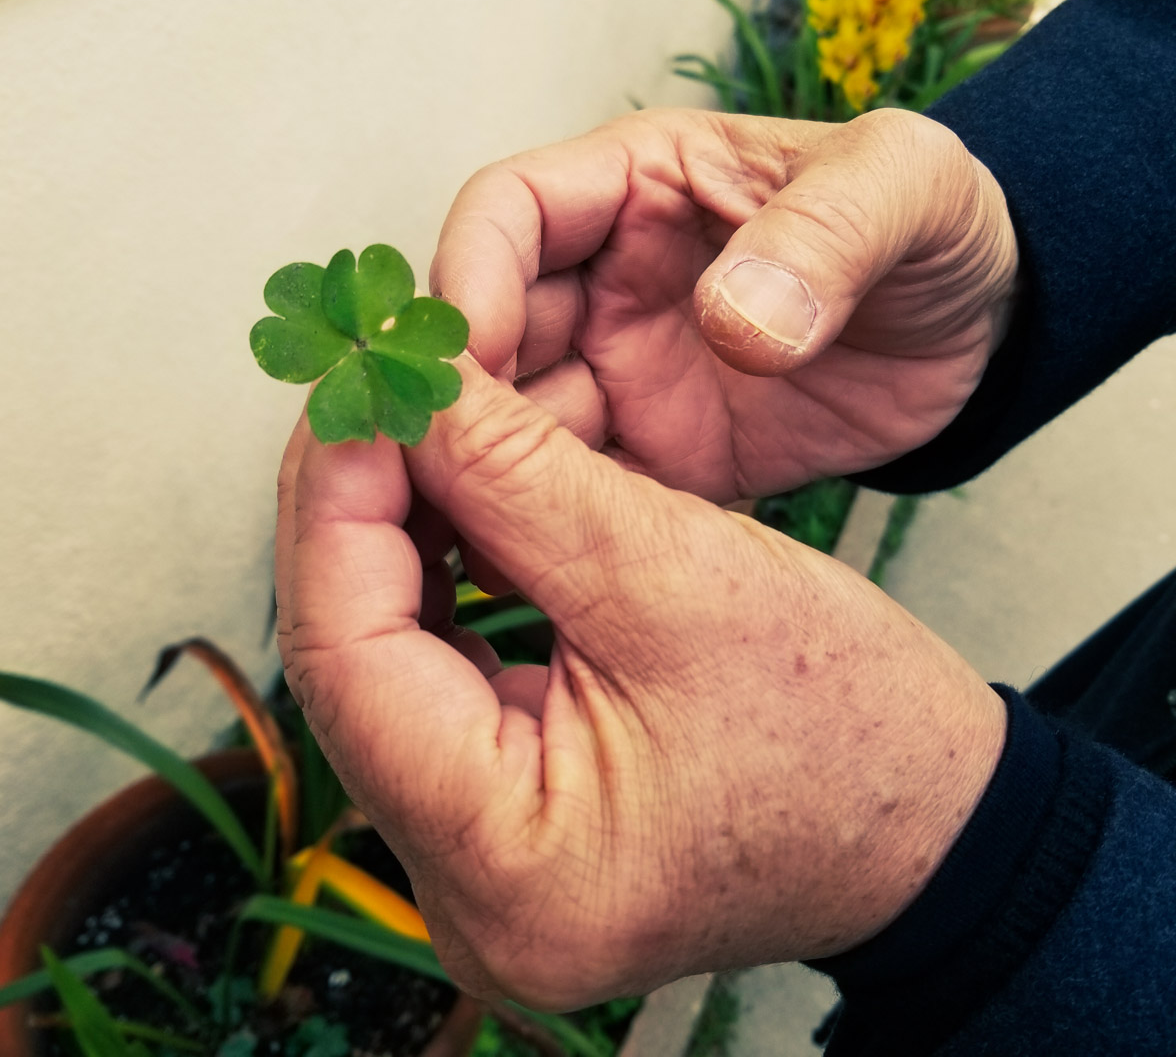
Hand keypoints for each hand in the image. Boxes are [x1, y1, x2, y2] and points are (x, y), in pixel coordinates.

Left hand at [277, 357, 1005, 1009]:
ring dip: (394, 523)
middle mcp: (466, 888)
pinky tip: (451, 488)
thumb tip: (407, 390)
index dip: (338, 489)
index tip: (361, 378)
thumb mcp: (677, 574)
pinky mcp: (501, 813)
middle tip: (384, 381)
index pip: (343, 649)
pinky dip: (437, 569)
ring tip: (418, 416)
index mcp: (508, 866)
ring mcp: (477, 857)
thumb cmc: (852, 735)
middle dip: (359, 498)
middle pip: (348, 652)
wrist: (928, 823)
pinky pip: (429, 671)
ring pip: (380, 652)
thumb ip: (517, 476)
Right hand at [431, 107, 1017, 501]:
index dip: (469, 280)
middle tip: (438, 481)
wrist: (974, 325)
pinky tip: (532, 574)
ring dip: (484, 477)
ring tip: (467, 545)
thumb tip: (734, 322)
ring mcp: (624, 370)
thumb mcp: (904, 187)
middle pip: (489, 332)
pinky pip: (579, 489)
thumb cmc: (928, 224)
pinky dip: (547, 527)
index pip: (509, 215)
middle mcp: (607, 279)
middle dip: (455, 401)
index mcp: (640, 185)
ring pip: (516, 421)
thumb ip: (826, 235)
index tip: (467, 365)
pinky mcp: (657, 451)